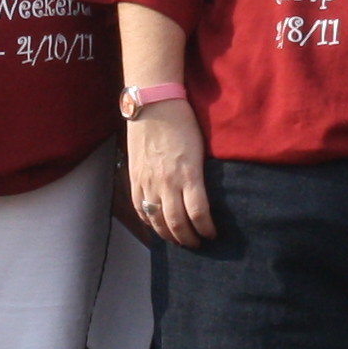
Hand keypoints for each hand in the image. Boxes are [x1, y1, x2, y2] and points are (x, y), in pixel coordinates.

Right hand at [127, 101, 215, 247]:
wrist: (153, 104)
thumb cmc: (182, 122)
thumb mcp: (199, 150)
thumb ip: (200, 175)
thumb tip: (206, 197)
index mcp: (189, 174)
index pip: (199, 213)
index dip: (206, 229)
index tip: (212, 234)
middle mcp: (168, 182)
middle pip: (177, 223)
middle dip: (189, 239)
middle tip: (197, 243)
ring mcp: (148, 182)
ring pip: (157, 220)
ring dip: (169, 235)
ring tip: (178, 240)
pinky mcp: (135, 178)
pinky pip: (140, 208)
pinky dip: (149, 221)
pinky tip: (156, 225)